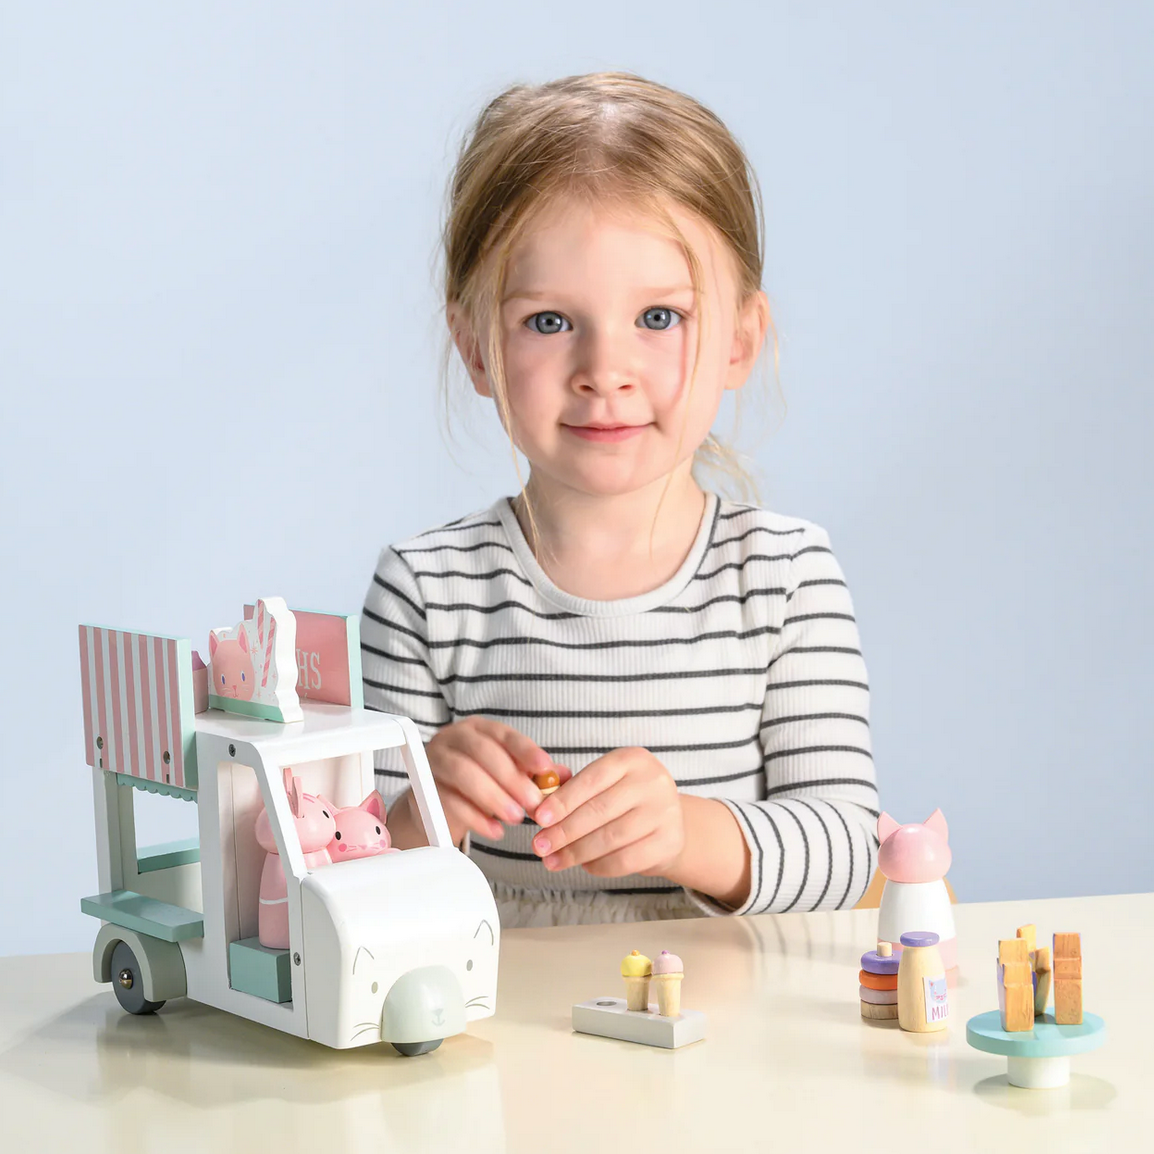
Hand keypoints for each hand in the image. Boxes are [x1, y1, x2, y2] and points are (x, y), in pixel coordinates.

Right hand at [425, 718, 566, 845]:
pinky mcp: (422, 790)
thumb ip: (535, 774)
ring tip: (516, 818)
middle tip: (533, 803)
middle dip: (511, 779)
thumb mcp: (509, 775)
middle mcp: (453, 739)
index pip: (503, 734)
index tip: (545, 767)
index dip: (525, 750)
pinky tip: (496, 831)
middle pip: (482, 752)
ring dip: (494, 797)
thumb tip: (566, 776)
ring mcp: (434, 761)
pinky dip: (476, 819)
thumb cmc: (479, 782)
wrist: (438, 805)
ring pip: (463, 774)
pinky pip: (449, 802)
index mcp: (478, 729)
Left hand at [530, 747, 684, 877]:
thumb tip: (538, 806)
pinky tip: (584, 866)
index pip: (592, 779)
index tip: (539, 818)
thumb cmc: (625, 801)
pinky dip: (599, 866)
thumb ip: (572, 789)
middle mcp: (653, 782)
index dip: (563, 800)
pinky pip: (625, 860)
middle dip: (564, 831)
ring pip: (610, 837)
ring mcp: (665, 812)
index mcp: (632, 759)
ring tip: (553, 860)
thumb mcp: (605, 784)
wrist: (669, 824)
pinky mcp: (669, 842)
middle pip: (599, 810)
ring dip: (576, 852)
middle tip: (539, 845)